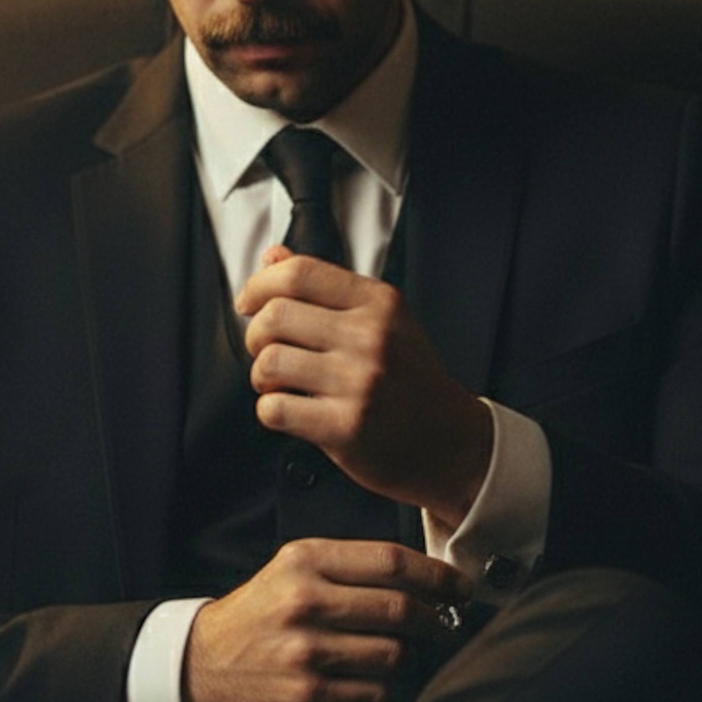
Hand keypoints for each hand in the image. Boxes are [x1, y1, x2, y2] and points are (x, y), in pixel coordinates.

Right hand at [183, 538, 471, 701]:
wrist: (202, 664)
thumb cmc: (261, 614)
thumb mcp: (294, 569)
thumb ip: (352, 568)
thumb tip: (428, 581)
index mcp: (305, 561)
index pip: (391, 562)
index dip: (437, 576)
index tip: (459, 587)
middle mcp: (304, 602)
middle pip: (401, 609)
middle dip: (433, 620)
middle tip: (440, 626)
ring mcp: (306, 652)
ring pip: (394, 655)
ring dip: (406, 658)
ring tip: (393, 654)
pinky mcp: (307, 696)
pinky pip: (374, 694)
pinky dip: (380, 689)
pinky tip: (364, 680)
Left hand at [236, 251, 492, 526]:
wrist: (452, 444)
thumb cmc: (414, 383)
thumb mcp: (387, 322)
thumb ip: (329, 289)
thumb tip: (274, 257)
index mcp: (380, 303)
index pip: (299, 273)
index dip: (259, 285)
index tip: (249, 301)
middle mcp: (370, 337)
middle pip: (274, 315)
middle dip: (256, 335)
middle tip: (267, 350)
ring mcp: (358, 382)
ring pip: (268, 362)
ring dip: (262, 376)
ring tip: (280, 383)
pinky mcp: (345, 426)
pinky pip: (274, 409)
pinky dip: (271, 410)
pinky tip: (291, 409)